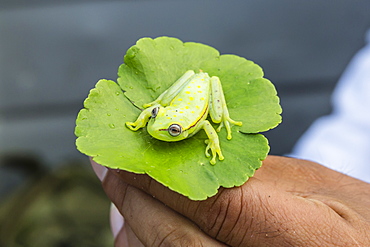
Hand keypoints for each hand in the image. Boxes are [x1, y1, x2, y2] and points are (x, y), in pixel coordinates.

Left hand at [91, 156, 369, 245]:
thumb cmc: (356, 218)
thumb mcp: (318, 186)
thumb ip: (254, 175)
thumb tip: (188, 156)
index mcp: (308, 240)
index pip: (217, 205)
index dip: (164, 179)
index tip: (129, 152)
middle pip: (179, 241)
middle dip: (135, 200)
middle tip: (108, 167)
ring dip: (133, 228)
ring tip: (118, 193)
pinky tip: (138, 227)